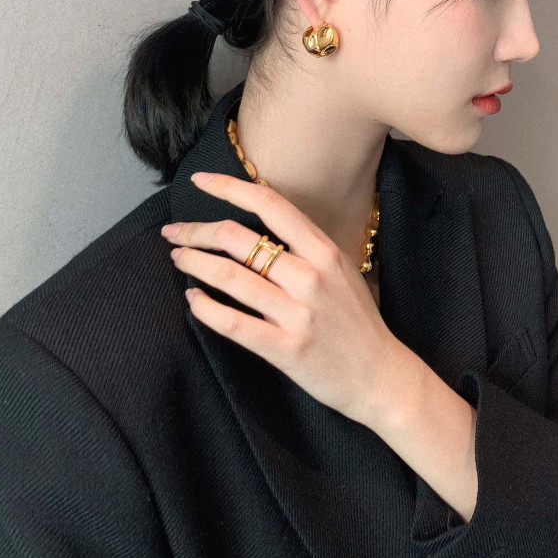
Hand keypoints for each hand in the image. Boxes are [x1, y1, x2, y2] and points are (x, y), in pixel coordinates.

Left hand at [162, 171, 401, 426]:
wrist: (383, 378)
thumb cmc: (356, 322)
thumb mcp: (341, 271)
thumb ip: (304, 249)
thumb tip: (254, 229)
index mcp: (324, 251)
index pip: (269, 205)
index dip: (228, 188)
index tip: (199, 180)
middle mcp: (311, 277)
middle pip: (238, 238)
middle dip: (197, 231)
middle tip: (174, 232)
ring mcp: (298, 314)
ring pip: (230, 277)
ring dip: (194, 263)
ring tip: (178, 258)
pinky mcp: (286, 349)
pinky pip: (233, 323)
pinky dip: (205, 309)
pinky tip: (193, 301)